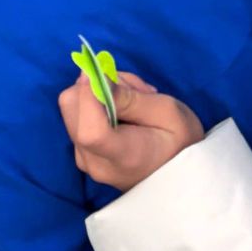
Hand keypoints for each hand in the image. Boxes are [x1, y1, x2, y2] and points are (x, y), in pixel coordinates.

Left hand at [58, 70, 202, 192]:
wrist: (178, 177)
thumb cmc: (180, 143)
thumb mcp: (168, 112)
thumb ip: (130, 98)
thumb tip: (96, 79)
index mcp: (122, 156)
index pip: (89, 130)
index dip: (89, 95)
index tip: (103, 73)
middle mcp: (94, 161)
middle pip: (71, 108)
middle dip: (96, 85)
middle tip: (131, 89)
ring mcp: (84, 159)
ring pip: (74, 106)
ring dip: (100, 93)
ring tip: (136, 102)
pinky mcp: (82, 153)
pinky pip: (78, 117)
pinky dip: (98, 105)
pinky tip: (125, 112)